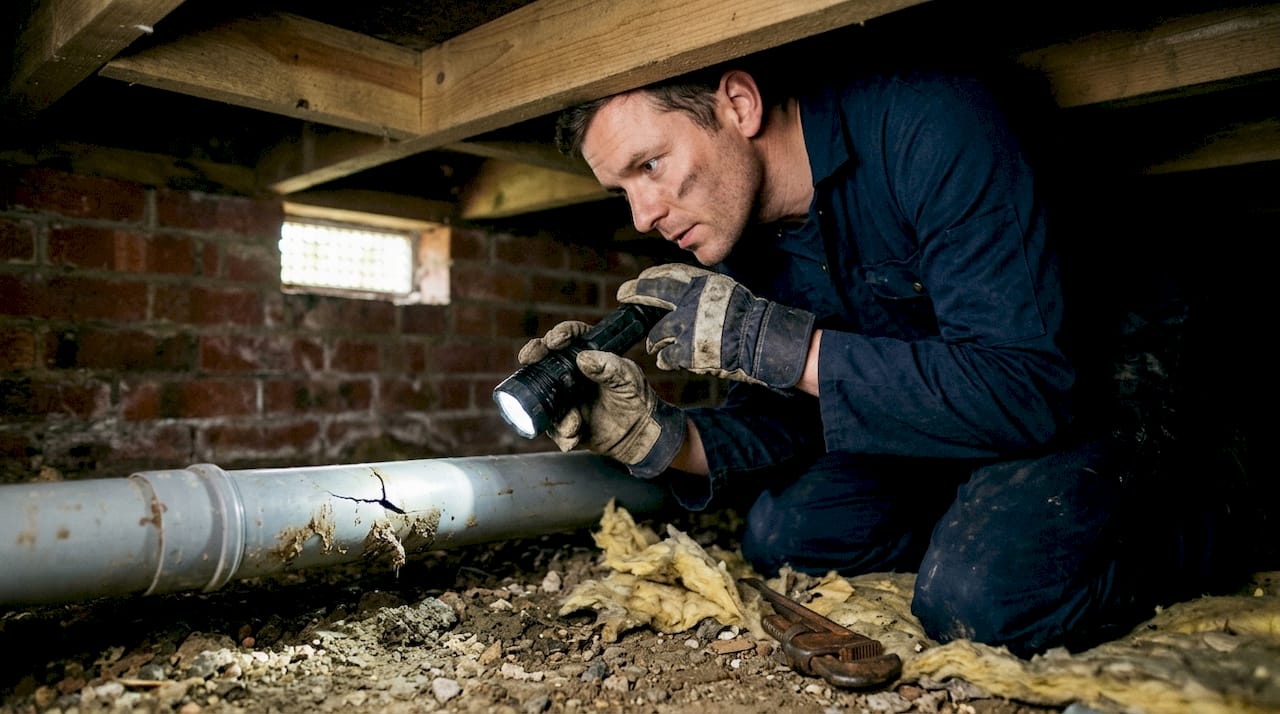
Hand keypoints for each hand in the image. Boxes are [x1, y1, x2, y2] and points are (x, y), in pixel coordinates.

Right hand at [517, 323, 683, 477]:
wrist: (640, 433)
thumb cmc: (636, 399)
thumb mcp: (628, 379)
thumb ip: (609, 367)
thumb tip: (583, 358)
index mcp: (590, 356)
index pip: (571, 336)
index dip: (560, 334)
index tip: (555, 341)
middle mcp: (572, 374)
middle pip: (545, 358)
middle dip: (534, 354)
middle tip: (530, 358)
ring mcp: (565, 398)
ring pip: (543, 395)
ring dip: (553, 409)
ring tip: (574, 422)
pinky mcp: (565, 422)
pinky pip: (554, 427)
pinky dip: (562, 433)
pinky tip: (574, 435)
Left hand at [617, 264, 815, 388]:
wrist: (761, 341)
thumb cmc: (749, 318)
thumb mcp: (724, 293)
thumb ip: (700, 293)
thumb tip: (680, 296)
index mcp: (701, 284)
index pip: (667, 275)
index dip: (649, 278)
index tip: (637, 281)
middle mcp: (691, 300)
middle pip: (653, 294)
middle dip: (635, 294)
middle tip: (624, 294)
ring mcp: (687, 325)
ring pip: (657, 332)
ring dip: (656, 340)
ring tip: (658, 344)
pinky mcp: (687, 349)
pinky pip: (666, 355)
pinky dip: (667, 358)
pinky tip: (669, 358)